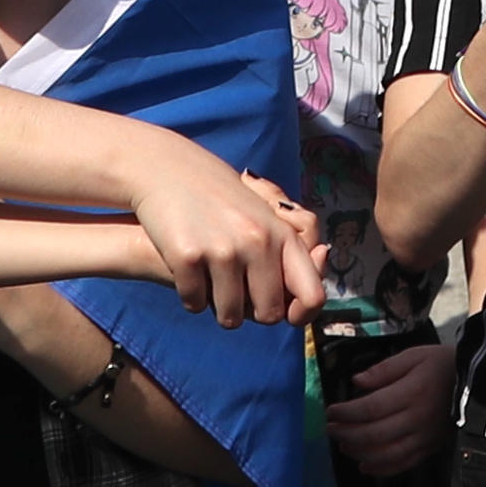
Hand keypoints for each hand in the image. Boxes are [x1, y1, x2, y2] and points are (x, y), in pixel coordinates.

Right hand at [124, 141, 324, 327]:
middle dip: (252, 310)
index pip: (313, 295)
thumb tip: (318, 265)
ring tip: (210, 275)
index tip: (286, 313)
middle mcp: (258, 242)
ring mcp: (223, 250)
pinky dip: (191, 295)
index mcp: (282, 233)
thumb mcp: (263, 215)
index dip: (302, 314)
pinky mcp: (187, 257)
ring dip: (218, 305)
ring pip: (229, 318)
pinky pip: (195, 304)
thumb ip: (288, 251)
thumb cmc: (221, 197)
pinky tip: (187, 267)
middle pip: (269, 314)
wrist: (167, 168)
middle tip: (235, 286)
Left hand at [324, 336, 453, 477]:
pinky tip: (364, 465)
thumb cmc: (442, 365)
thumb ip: (384, 370)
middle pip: (374, 434)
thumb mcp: (414, 356)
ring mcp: (424, 438)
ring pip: (385, 454)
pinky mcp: (430, 449)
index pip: (371, 408)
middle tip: (330, 429)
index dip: (347, 413)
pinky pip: (402, 464)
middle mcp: (417, 419)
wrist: (478, 384)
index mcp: (412, 392)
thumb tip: (356, 382)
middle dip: (347, 433)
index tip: (330, 411)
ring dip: (359, 452)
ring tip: (343, 445)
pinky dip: (381, 468)